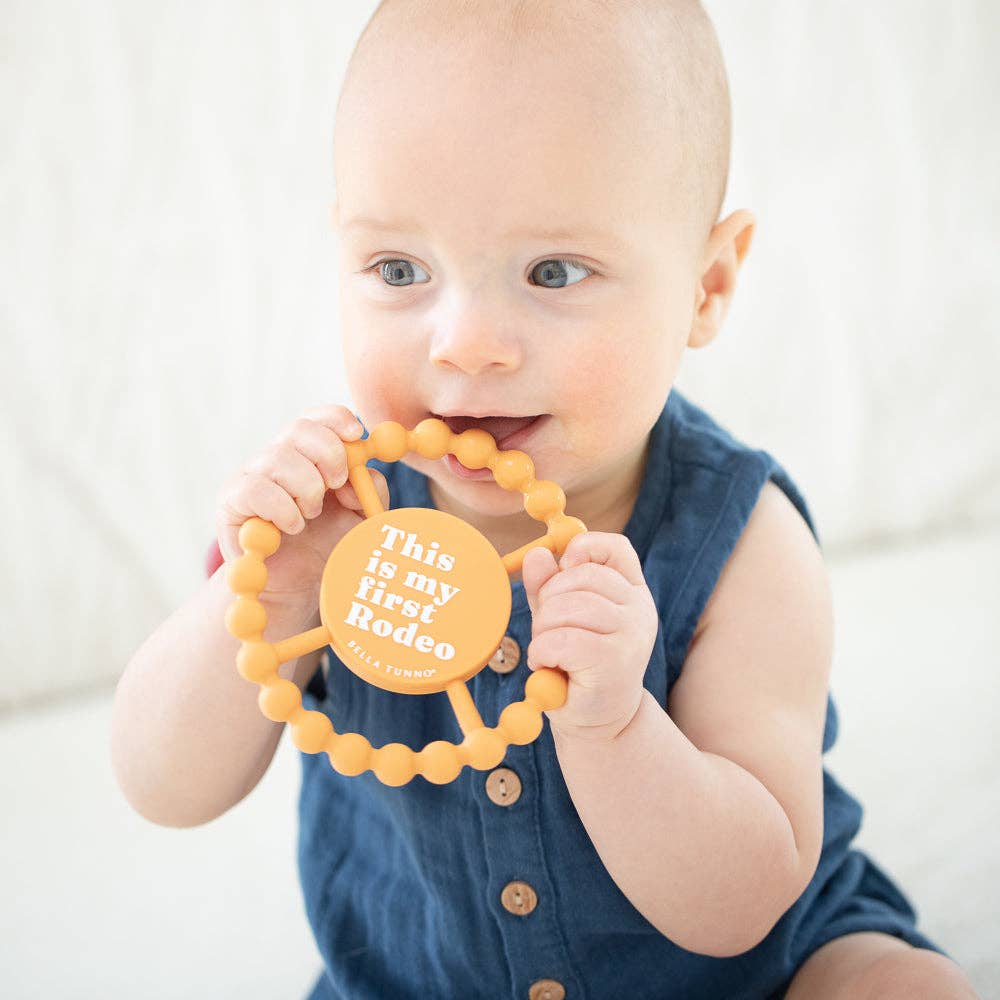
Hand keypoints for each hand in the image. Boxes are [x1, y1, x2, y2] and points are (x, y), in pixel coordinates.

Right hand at [215, 404, 388, 615]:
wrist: (295, 585)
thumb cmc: (327, 544)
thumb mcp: (362, 517)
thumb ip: (371, 490)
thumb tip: (363, 472)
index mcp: (308, 453)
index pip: (317, 417)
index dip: (337, 419)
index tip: (358, 435)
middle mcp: (277, 456)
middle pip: (299, 429)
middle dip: (329, 454)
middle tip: (338, 484)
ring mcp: (251, 475)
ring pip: (279, 458)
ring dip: (307, 489)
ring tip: (311, 515)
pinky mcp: (231, 500)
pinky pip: (257, 489)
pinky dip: (284, 509)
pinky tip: (292, 527)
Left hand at [522, 531, 658, 742]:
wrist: (600, 722)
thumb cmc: (578, 666)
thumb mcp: (560, 618)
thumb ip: (548, 585)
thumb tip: (536, 555)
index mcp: (631, 591)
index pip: (615, 548)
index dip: (583, 548)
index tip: (563, 568)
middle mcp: (639, 609)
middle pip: (581, 576)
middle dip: (549, 599)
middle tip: (546, 629)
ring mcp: (632, 634)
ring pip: (569, 607)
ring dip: (543, 629)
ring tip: (547, 650)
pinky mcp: (615, 662)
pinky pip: (562, 640)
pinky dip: (543, 652)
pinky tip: (547, 666)